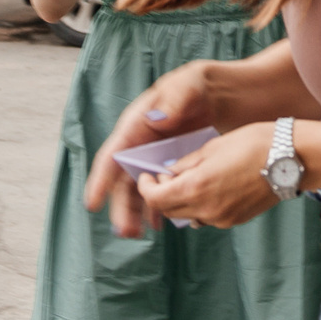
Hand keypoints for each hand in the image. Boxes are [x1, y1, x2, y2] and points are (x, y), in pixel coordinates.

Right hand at [86, 62, 217, 236]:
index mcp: (138, 125)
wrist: (228, 94)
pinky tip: (163, 224)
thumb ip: (175, 99)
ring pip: (141, 188)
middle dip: (122, 206)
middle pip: (124, 178)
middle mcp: (142, 144)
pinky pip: (161, 189)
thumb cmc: (202, 85)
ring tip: (138, 234)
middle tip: (125, 231)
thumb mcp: (189, 86)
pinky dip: (160, 206)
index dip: (102, 179)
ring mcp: (157, 156)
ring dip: (137, 211)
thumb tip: (157, 118)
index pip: (114, 154)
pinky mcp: (173, 165)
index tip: (93, 203)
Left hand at [139, 122, 279, 231]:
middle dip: (162, 195)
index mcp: (196, 187)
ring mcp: (222, 219)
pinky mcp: (236, 220)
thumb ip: (187, 164)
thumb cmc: (256, 144)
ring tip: (191, 181)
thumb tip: (170, 172)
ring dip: (182, 202)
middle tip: (167, 177)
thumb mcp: (213, 147)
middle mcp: (206, 210)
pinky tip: (212, 188)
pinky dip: (201, 206)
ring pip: (188, 216)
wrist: (294, 158)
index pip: (155, 198)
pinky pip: (208, 218)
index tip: (149, 175)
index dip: (147, 187)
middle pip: (169, 211)